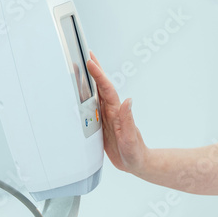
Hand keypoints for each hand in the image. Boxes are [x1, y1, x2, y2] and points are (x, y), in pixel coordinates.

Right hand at [85, 51, 149, 175]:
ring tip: (82, 66)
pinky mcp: (102, 122)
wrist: (136, 162)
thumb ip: (128, 120)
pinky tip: (81, 91)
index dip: (98, 75)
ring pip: (96, 93)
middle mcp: (112, 111)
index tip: (90, 62)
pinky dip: (87, 95)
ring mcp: (107, 116)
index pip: (106, 90)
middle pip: (101, 86)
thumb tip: (128, 101)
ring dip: (90, 79)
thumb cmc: (134, 152)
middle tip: (86, 53)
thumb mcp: (130, 138)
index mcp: (116, 112)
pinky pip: (93, 105)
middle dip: (95, 70)